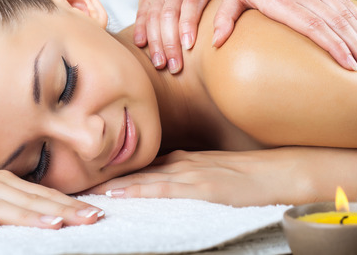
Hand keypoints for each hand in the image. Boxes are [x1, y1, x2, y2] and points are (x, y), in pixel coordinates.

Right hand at [0, 162, 102, 229]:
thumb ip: (13, 192)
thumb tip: (46, 205)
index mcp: (3, 180)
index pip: (42, 194)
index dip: (68, 203)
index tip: (94, 211)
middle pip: (29, 199)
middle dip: (62, 210)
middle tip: (91, 217)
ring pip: (0, 205)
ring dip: (27, 215)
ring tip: (54, 224)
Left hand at [81, 149, 311, 205]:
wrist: (282, 172)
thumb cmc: (252, 173)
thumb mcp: (216, 170)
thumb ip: (190, 174)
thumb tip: (164, 182)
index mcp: (186, 159)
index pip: (143, 167)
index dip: (116, 173)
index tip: (89, 177)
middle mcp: (184, 163)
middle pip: (138, 171)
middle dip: (107, 177)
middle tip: (74, 182)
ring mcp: (193, 173)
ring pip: (145, 178)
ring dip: (114, 185)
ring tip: (84, 190)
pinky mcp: (204, 187)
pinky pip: (166, 189)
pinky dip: (141, 192)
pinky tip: (120, 196)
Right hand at [134, 0, 221, 73]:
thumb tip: (248, 17)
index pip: (190, 5)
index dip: (188, 24)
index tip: (189, 45)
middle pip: (170, 16)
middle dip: (171, 42)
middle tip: (175, 66)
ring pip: (153, 19)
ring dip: (156, 43)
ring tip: (160, 64)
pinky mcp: (145, 0)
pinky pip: (140, 16)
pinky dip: (140, 31)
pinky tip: (142, 47)